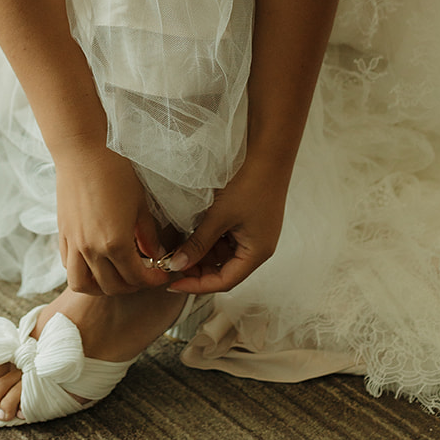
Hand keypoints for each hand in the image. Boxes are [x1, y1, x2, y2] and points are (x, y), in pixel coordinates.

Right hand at [54, 140, 169, 295]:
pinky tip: (96, 263)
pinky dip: (83, 273)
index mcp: (115, 243)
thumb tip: (156, 254)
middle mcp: (91, 249)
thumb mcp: (140, 204)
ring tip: (116, 278)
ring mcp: (74, 244)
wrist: (82, 152)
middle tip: (143, 276)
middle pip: (112, 286)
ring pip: (83, 284)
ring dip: (102, 287)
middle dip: (132, 286)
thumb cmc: (115, 172)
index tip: (161, 275)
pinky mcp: (63, 235)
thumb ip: (148, 235)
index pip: (136, 277)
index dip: (152, 280)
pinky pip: (69, 266)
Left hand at [164, 163, 287, 295]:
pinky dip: (208, 238)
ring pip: (222, 254)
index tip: (173, 283)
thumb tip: (176, 266)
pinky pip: (225, 239)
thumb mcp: (219, 217)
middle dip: (197, 268)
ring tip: (178, 246)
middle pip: (223, 269)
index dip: (197, 286)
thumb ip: (197, 244)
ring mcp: (253, 235)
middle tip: (172, 263)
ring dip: (201, 252)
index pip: (224, 281)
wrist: (267, 154)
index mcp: (256, 253)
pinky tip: (192, 231)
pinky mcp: (248, 222)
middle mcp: (257, 248)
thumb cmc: (248, 185)